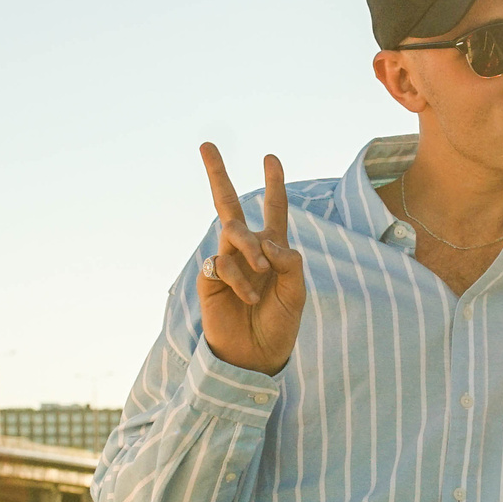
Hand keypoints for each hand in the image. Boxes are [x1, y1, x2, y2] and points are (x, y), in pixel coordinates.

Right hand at [197, 143, 304, 374]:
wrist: (256, 356)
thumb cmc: (279, 325)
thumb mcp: (296, 292)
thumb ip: (289, 262)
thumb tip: (265, 241)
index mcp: (272, 250)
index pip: (274, 210)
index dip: (274, 185)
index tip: (271, 158)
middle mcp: (247, 250)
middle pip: (230, 204)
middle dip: (218, 174)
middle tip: (206, 145)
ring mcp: (226, 262)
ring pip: (232, 229)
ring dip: (250, 246)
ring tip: (262, 268)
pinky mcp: (211, 278)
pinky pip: (223, 262)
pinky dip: (240, 278)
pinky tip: (249, 297)